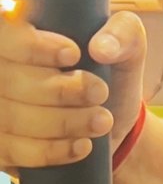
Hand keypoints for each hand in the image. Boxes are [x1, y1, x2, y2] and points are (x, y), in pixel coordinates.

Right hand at [0, 5, 146, 170]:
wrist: (112, 124)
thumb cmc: (111, 75)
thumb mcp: (128, 46)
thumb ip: (124, 33)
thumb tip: (100, 48)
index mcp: (19, 34)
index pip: (5, 34)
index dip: (30, 45)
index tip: (72, 55)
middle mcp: (1, 68)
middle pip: (6, 79)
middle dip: (58, 90)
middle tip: (99, 93)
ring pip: (9, 116)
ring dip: (60, 122)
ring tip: (101, 121)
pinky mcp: (1, 145)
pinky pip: (10, 150)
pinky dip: (48, 150)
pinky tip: (81, 145)